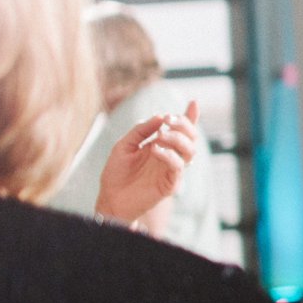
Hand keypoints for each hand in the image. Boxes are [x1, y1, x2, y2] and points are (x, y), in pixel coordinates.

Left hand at [94, 100, 200, 227]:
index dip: (190, 117)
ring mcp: (171, 170)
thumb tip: (160, 116)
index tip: (193, 103)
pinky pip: (178, 167)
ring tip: (160, 135)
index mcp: (162, 147)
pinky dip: (169, 155)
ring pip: (190, 151)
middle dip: (183, 125)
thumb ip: (141, 130)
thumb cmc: (116, 173)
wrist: (110, 199)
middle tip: (168, 119)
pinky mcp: (170, 184)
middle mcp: (170, 157)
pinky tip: (155, 149)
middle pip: (191, 138)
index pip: (181, 131)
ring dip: (177, 138)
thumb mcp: (124, 145)